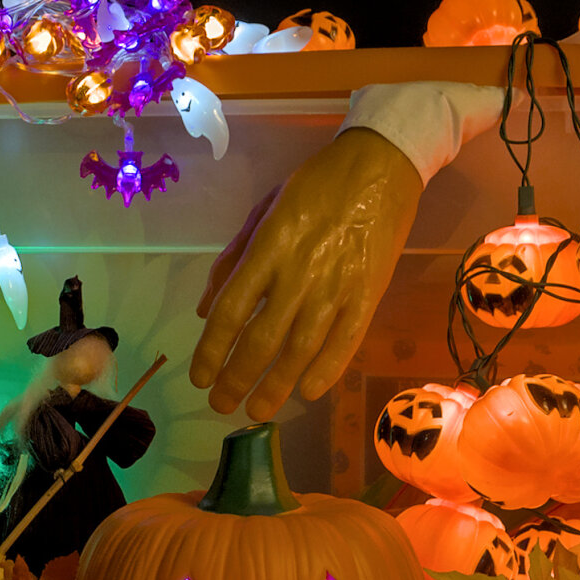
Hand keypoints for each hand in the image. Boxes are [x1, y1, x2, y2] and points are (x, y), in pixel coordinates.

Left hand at [190, 127, 423, 421]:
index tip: (199, 377)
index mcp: (268, 250)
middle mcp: (298, 274)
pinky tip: (307, 392)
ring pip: (301, 351)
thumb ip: (232, 260)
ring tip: (258, 411)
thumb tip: (206, 310)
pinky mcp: (368, 296)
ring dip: (276, 387)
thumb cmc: (314, 187)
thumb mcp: (263, 211)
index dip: (212, 350)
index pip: (232, 312)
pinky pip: (345, 343)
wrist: (379, 169)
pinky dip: (325, 372)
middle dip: (237, 379)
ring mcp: (336, 288)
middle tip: (222, 404)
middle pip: (262, 341)